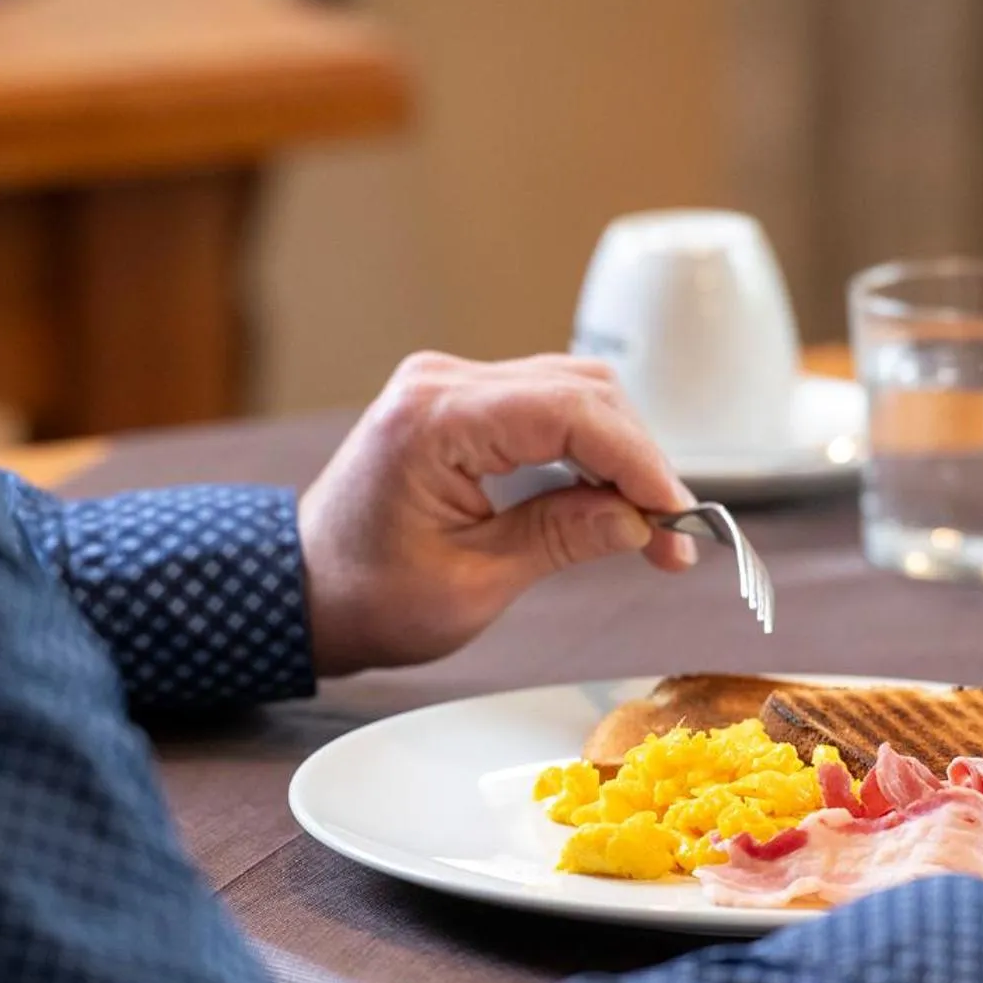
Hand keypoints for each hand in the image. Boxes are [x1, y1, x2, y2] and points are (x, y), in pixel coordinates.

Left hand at [297, 352, 696, 675]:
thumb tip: (638, 520)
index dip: (638, 462)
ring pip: (572, 391)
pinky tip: (610, 499)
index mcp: (434, 421)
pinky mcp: (457, 403)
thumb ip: (560, 539)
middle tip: (672, 535)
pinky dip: (587, 448)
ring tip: (649, 526)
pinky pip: (544, 406)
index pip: (570, 413)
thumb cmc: (367, 598)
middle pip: (581, 390)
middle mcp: (440, 384)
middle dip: (638, 460)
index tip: (678, 515)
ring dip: (620, 453)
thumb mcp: (473, 584)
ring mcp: (447, 386)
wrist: (304, 592)